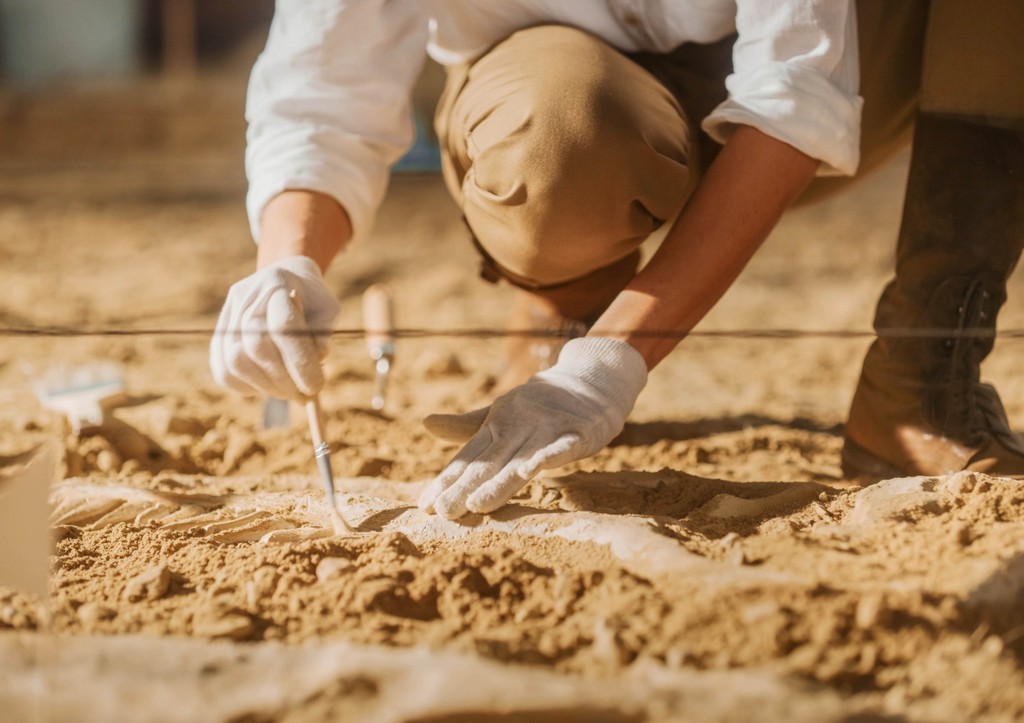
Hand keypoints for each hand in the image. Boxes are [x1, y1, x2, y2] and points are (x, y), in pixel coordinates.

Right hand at [210, 256, 340, 399]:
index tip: (316, 386)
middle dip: (283, 379)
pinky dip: (247, 387)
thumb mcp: (328, 309)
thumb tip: (314, 363)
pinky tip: (269, 386)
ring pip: (236, 361)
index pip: (283, 326)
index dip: (299, 361)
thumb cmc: (312, 299)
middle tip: (305, 396)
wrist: (286, 280)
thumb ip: (323, 335)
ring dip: (266, 387)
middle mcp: (246, 296)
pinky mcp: (218, 335)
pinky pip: (224, 371)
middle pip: (256, 346)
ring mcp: (227, 315)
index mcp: (277, 283)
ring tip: (290, 393)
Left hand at [419, 337, 647, 518]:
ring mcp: (547, 428)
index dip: (448, 480)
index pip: (469, 458)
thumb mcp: (502, 413)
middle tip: (443, 512)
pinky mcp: (577, 431)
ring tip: (476, 504)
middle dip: (466, 488)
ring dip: (499, 482)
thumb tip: (425, 423)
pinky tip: (530, 472)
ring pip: (520, 460)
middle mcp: (518, 425)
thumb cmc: (542, 403)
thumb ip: (467, 426)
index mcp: (497, 424)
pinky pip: (561, 447)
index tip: (425, 505)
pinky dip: (547, 457)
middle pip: (489, 463)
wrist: (591, 377)